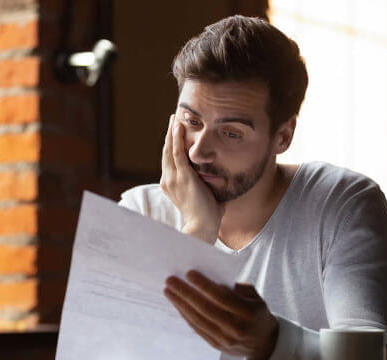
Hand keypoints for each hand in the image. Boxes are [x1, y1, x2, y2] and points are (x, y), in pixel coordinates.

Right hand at [160, 114, 223, 242]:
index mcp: (171, 185)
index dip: (171, 145)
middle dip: (170, 134)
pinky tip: (178, 126)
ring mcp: (173, 178)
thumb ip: (208, 185)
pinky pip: (177, 152)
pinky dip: (177, 138)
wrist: (203, 227)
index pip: (169, 160)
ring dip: (172, 131)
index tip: (175, 133)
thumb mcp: (205, 195)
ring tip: (174, 118)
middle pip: (166, 151)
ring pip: (170, 149)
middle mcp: (168, 180)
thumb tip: (220, 179)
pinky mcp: (182, 176)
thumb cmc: (207, 216)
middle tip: (173, 119)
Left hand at [164, 270, 278, 359]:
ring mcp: (225, 339)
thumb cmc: (256, 312)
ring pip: (198, 319)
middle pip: (205, 308)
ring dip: (180, 304)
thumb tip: (212, 280)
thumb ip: (236, 287)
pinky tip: (177, 304)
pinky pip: (197, 328)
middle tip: (171, 280)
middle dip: (185, 293)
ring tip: (169, 291)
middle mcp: (235, 328)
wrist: (264, 342)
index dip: (204, 285)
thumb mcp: (255, 296)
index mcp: (247, 312)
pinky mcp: (216, 345)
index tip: (189, 273)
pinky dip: (185, 315)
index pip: (221, 297)